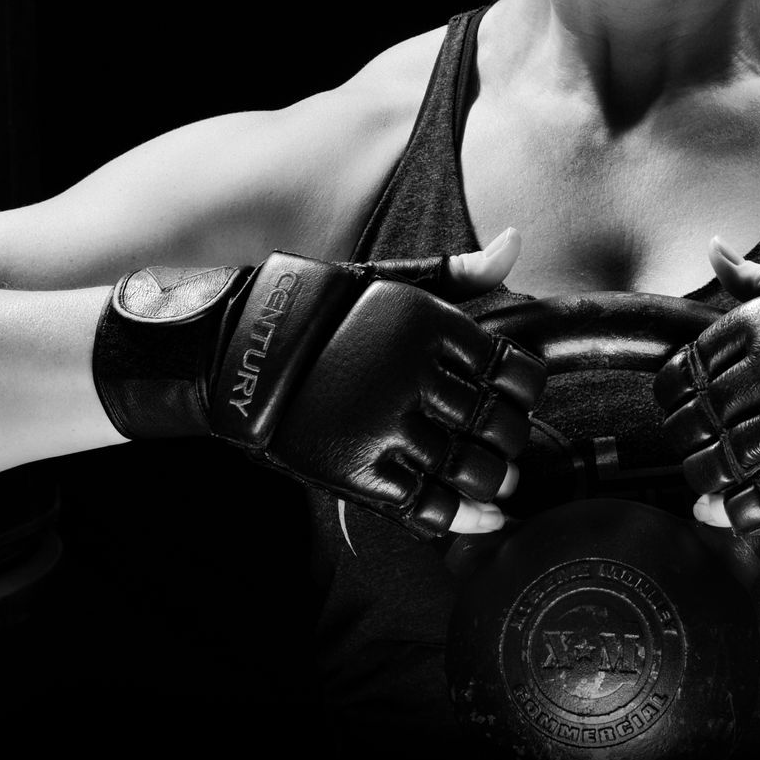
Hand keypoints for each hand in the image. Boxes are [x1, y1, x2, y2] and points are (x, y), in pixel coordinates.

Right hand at [93, 228, 544, 537]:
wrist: (234, 352)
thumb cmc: (320, 312)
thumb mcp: (387, 277)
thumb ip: (457, 271)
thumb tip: (515, 241)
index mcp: (430, 324)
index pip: (515, 370)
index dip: (525, 390)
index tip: (515, 396)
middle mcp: (415, 375)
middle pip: (499, 425)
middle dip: (512, 440)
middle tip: (509, 444)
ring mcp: (387, 426)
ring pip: (472, 470)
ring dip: (494, 480)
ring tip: (494, 479)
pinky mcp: (358, 471)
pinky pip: (429, 507)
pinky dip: (461, 517)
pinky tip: (475, 515)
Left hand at [658, 238, 759, 543]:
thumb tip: (712, 246)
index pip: (683, 373)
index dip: (675, 398)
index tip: (686, 409)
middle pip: (694, 422)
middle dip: (689, 442)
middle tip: (700, 451)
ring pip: (718, 465)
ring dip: (709, 480)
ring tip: (721, 482)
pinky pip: (759, 505)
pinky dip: (743, 513)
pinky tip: (750, 506)